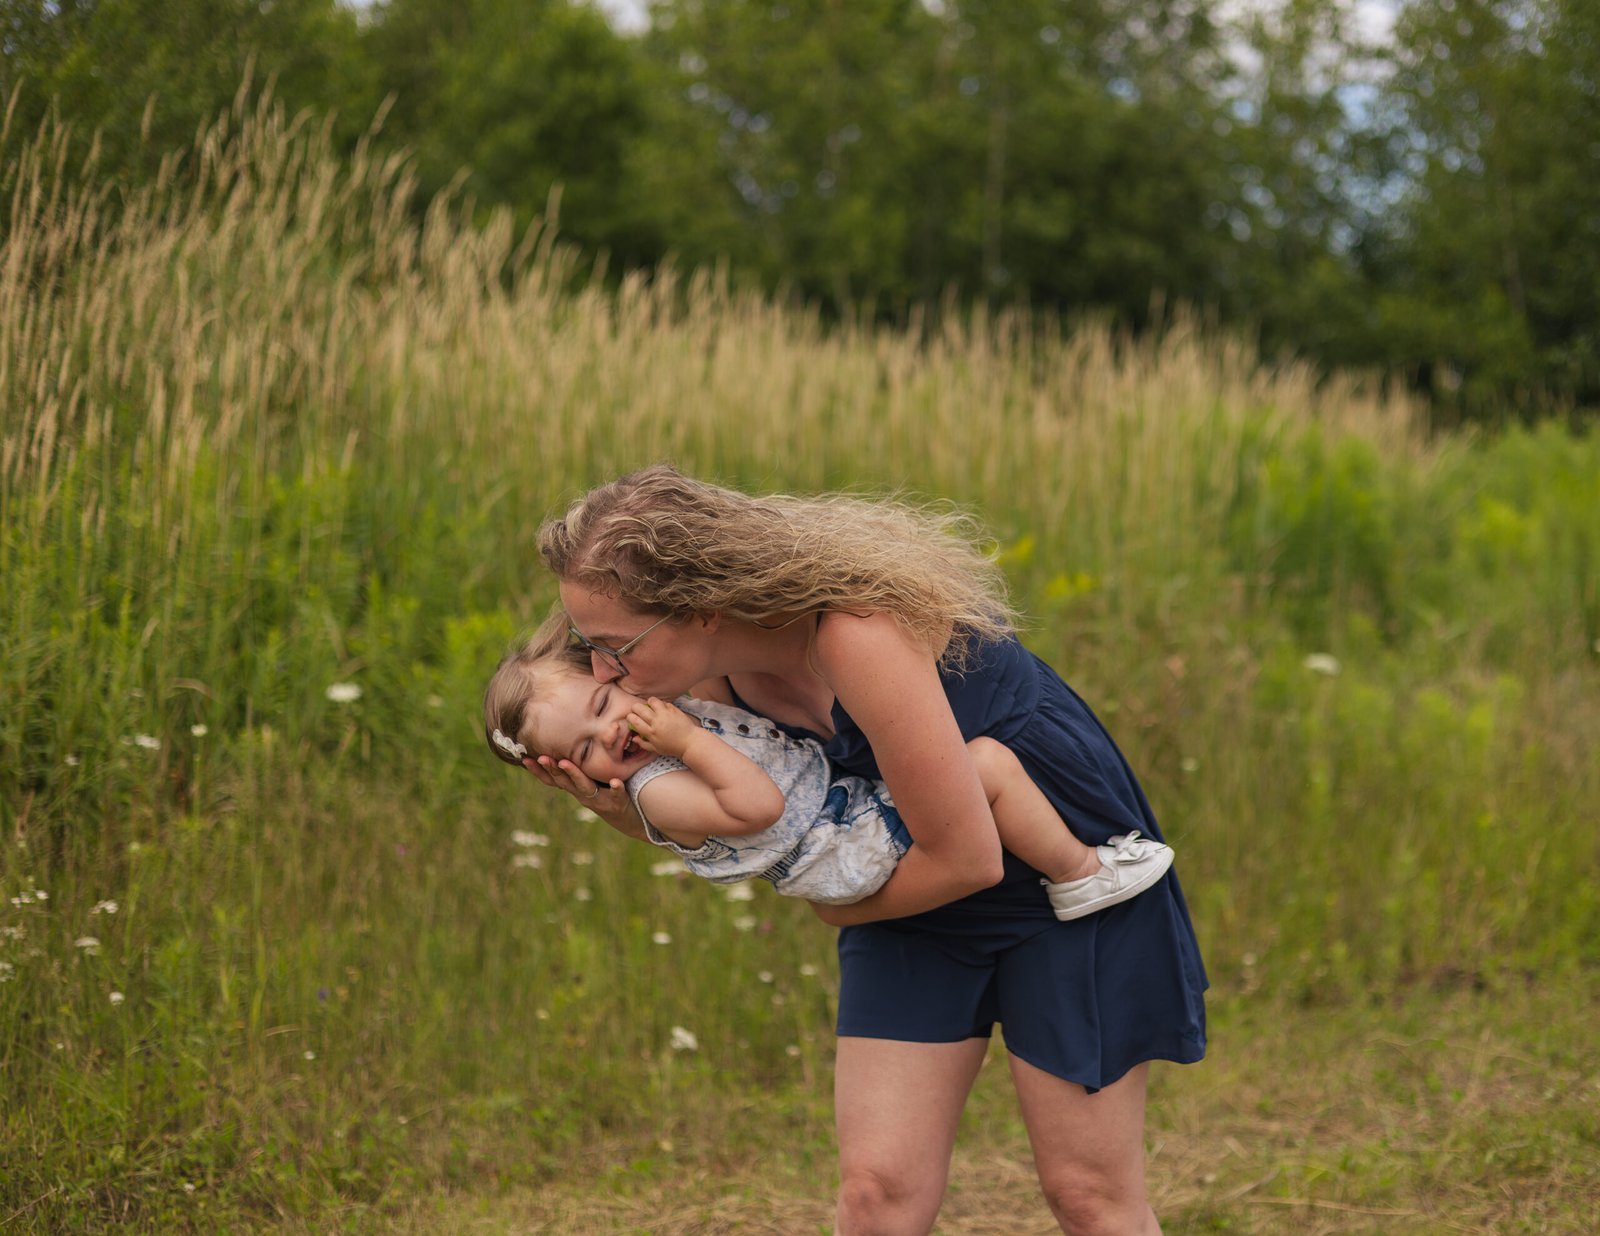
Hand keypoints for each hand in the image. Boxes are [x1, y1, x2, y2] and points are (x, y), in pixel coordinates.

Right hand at [525, 755, 645, 840]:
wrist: (629, 819)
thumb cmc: (606, 794)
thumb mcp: (588, 783)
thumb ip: (576, 769)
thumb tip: (561, 747)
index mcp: (575, 789)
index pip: (553, 780)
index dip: (538, 771)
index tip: (524, 759)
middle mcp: (583, 795)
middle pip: (564, 781)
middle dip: (552, 769)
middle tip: (541, 757)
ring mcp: (599, 799)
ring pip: (584, 786)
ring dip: (574, 775)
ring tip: (565, 763)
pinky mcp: (618, 802)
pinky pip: (616, 794)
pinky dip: (615, 788)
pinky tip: (615, 782)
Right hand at [625, 696, 700, 759]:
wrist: (690, 742)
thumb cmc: (672, 747)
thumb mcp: (656, 749)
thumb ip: (643, 744)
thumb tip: (634, 738)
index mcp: (651, 732)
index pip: (634, 720)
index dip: (630, 717)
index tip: (631, 717)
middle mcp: (656, 722)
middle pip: (639, 708)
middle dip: (635, 707)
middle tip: (637, 710)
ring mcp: (665, 714)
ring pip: (652, 701)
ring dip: (649, 702)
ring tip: (650, 706)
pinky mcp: (674, 709)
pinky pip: (664, 702)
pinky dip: (661, 704)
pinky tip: (662, 709)